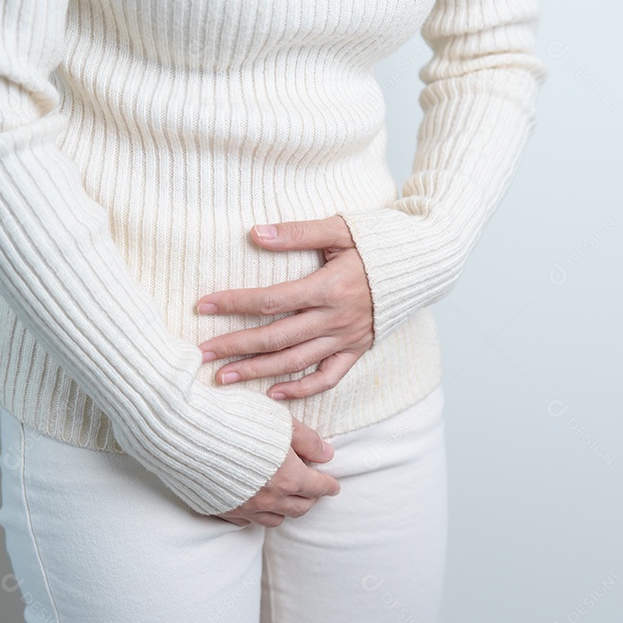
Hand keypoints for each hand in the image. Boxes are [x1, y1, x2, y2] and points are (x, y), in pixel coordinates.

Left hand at [196, 214, 373, 400]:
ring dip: (258, 372)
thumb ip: (298, 233)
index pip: (272, 300)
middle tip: (201, 354)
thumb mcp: (340, 228)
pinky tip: (273, 394)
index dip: (235, 303)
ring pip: (296, 362)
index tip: (204, 305)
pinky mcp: (357, 350)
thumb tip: (255, 233)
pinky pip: (328, 377)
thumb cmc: (378, 242)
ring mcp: (347, 338)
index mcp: (329, 287)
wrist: (421, 265)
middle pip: (277, 337)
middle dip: (236, 346)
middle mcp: (336, 318)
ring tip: (224, 378)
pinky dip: (301, 389)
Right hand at [215, 417, 340, 527]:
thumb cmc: (237, 420)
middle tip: (312, 489)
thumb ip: (308, 441)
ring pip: (274, 519)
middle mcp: (268, 499)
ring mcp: (244, 508)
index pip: (318, 488)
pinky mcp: (220, 510)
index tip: (333, 485)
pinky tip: (255, 502)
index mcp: (289, 478)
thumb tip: (327, 455)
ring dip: (285, 509)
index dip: (329, 485)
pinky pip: (246, 521)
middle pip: (299, 508)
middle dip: (310, 498)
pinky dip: (256, 514)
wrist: (187, 433)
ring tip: (286, 496)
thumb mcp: (282, 422)